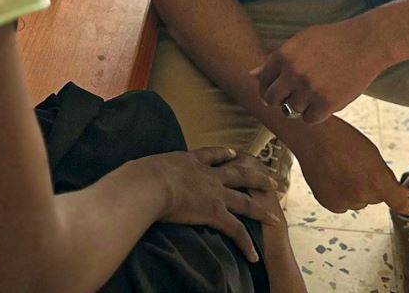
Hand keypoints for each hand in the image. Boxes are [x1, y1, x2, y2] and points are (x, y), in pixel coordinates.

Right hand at [150, 147, 281, 262]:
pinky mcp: (214, 212)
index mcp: (190, 160)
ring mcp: (214, 193)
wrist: (150, 183)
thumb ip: (147, 171)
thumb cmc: (141, 175)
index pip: (212, 154)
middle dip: (256, 177)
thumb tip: (134, 177)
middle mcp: (207, 174)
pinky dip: (246, 244)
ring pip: (245, 201)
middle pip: (238, 173)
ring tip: (274, 218)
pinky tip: (253, 255)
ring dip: (261, 211)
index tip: (234, 153)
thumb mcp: (146, 167)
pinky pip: (235, 230)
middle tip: (271, 180)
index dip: (225, 154)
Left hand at [253, 15, 385, 124]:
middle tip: (292, 97)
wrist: (365, 43)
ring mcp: (309, 89)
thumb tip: (251, 75)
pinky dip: (315, 114)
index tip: (277, 90)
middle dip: (279, 100)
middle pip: (272, 100)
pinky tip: (323, 102)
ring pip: (291, 110)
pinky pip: (309, 119)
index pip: (262, 82)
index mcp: (283, 56)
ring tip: (314, 94)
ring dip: (300, 106)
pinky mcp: (327, 103)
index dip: (268, 88)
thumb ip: (275, 60)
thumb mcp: (299, 42)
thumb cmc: (331, 40)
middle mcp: (293, 73)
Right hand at [293, 118, 408, 213]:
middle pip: (375, 198)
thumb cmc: (344, 139)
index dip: (403, 203)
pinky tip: (332, 178)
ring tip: (341, 170)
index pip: (397, 201)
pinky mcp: (329, 204)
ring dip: (353, 191)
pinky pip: (342, 205)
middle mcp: (361, 196)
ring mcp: (344, 202)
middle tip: (357, 166)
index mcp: (376, 181)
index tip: (408, 206)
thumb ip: (387, 177)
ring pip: (357, 201)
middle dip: (370, 186)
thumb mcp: (372, 153)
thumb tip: (403, 196)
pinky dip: (339, 195)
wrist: (313, 137)